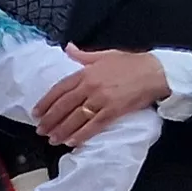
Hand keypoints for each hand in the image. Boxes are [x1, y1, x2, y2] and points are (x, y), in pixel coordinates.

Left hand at [29, 47, 168, 146]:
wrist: (155, 72)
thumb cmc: (131, 63)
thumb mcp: (104, 54)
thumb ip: (83, 55)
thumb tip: (68, 48)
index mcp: (85, 73)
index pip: (59, 89)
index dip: (45, 102)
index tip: (36, 113)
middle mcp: (90, 86)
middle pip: (64, 106)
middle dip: (50, 120)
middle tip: (40, 130)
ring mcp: (101, 99)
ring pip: (76, 118)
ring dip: (62, 130)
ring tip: (52, 139)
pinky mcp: (113, 111)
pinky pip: (94, 125)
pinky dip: (81, 135)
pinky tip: (72, 142)